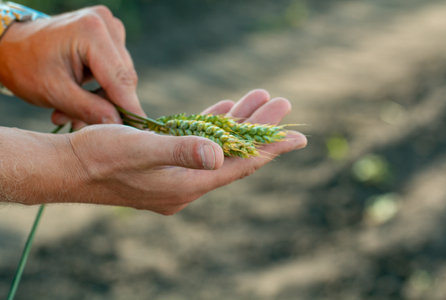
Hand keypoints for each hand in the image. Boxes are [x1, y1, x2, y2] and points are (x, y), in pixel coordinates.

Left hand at [0, 5, 142, 125]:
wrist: (12, 46)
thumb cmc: (26, 66)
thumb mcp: (55, 92)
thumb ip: (89, 109)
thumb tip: (118, 124)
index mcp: (91, 31)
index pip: (120, 78)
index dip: (130, 108)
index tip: (139, 133)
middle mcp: (106, 23)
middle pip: (123, 78)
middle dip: (108, 105)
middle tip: (80, 123)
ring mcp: (109, 28)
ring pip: (121, 78)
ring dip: (102, 100)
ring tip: (71, 113)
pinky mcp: (109, 37)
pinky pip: (115, 71)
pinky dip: (100, 89)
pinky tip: (80, 97)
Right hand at [61, 89, 306, 213]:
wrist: (67, 168)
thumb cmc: (99, 157)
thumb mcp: (139, 150)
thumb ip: (181, 151)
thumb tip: (220, 154)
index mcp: (187, 184)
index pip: (240, 166)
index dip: (271, 150)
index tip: (298, 136)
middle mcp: (187, 183)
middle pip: (234, 154)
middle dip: (258, 128)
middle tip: (281, 103)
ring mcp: (177, 174)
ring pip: (218, 147)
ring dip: (238, 123)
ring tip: (259, 98)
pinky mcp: (166, 163)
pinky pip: (198, 144)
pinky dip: (213, 126)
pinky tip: (224, 110)